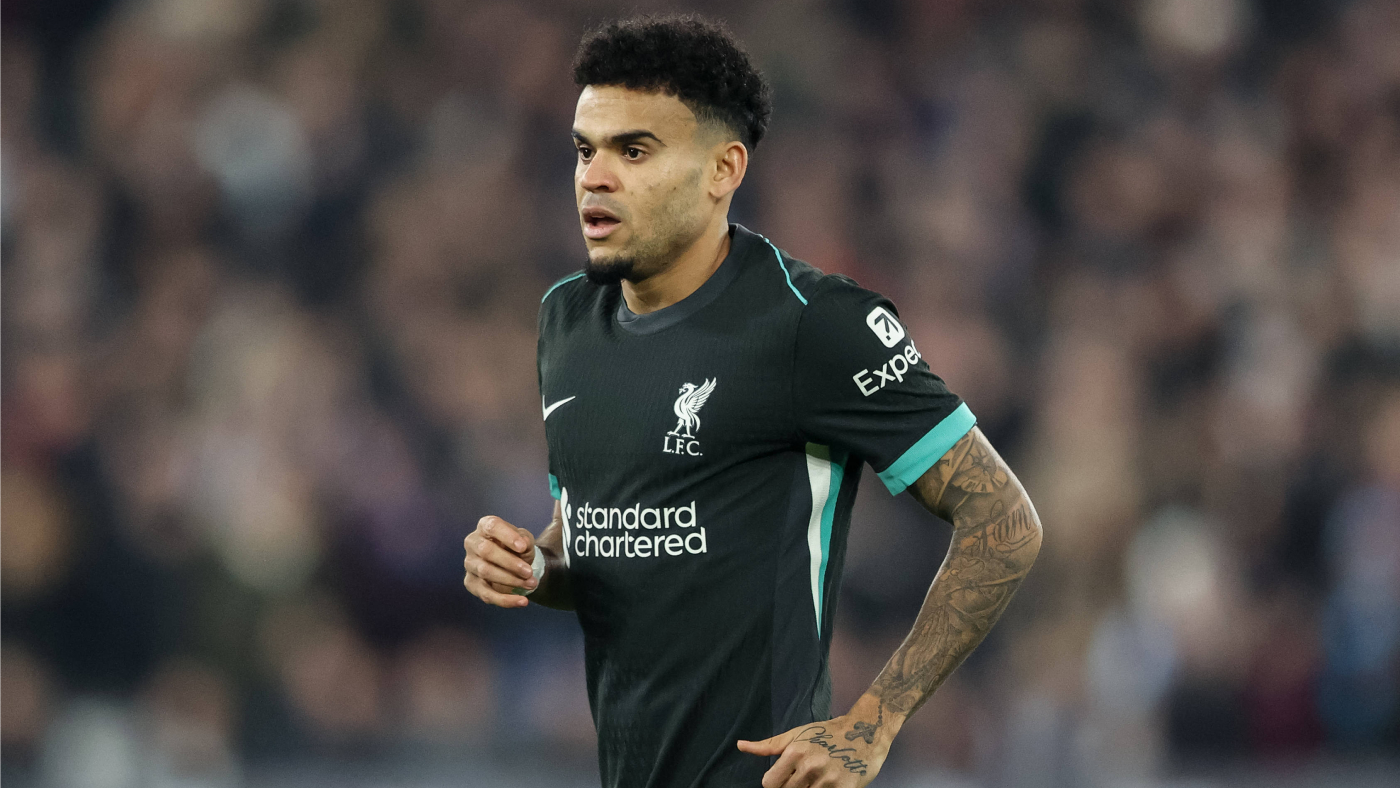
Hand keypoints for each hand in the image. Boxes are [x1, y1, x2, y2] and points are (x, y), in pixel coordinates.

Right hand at [463, 516, 537, 607]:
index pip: (492, 526)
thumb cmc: (517, 548)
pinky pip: (486, 594)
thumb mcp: (525, 541)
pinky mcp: (471, 583)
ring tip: (531, 583)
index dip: (507, 536)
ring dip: (511, 580)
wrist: (514, 565)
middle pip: (486, 551)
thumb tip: (524, 542)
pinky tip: (522, 601)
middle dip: (510, 563)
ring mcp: (470, 563)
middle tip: (529, 572)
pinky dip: (505, 600)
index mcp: (485, 526)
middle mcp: (473, 543)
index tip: (523, 547)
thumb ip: (525, 540)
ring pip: (486, 572)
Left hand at [737, 696, 897, 787]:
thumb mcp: (797, 734)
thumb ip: (768, 745)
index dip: (775, 783)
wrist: (866, 732)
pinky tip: (827, 786)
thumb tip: (740, 746)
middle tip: (803, 778)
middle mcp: (810, 766)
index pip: (769, 784)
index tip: (786, 777)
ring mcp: (828, 781)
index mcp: (795, 751)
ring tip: (816, 779)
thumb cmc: (827, 733)